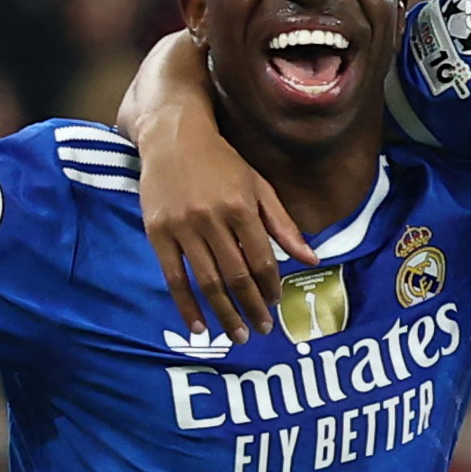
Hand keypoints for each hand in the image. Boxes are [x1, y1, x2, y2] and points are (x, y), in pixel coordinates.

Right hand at [118, 34, 301, 340]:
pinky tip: (199, 327)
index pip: (262, 259)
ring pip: (207, 281)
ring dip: (224, 313)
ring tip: (237, 336)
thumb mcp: (258, 185)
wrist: (172, 135)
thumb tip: (313, 258)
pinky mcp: (158, 233)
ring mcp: (183, 227)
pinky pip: (174, 277)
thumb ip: (283, 225)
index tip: (274, 305)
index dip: (270, 286)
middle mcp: (212, 218)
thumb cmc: (221, 161)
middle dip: (251, 307)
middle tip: (261, 331)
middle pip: (236, 275)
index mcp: (241, 206)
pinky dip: (186, 306)